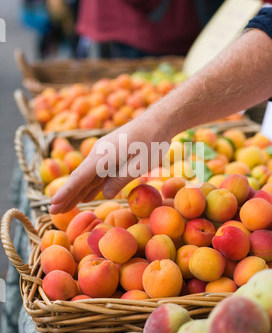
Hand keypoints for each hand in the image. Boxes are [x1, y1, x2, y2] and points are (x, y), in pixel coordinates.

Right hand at [49, 113, 171, 213]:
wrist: (158, 121)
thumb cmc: (153, 141)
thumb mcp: (140, 164)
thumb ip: (121, 179)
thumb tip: (105, 194)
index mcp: (104, 155)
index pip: (80, 176)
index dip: (67, 191)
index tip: (53, 203)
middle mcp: (99, 153)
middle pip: (79, 178)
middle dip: (66, 195)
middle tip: (52, 212)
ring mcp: (104, 153)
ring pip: (86, 177)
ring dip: (75, 192)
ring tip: (63, 208)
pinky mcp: (110, 155)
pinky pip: (97, 174)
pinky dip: (89, 186)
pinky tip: (84, 197)